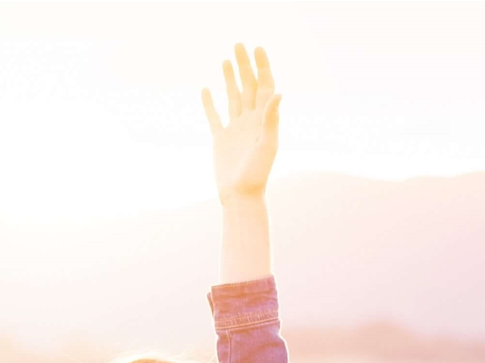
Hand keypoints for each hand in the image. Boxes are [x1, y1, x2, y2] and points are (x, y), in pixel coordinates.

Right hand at [202, 45, 279, 203]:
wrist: (240, 196)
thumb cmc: (257, 174)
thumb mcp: (267, 144)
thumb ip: (271, 118)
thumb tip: (278, 93)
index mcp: (263, 120)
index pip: (265, 86)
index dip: (262, 67)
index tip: (257, 48)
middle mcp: (250, 121)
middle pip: (248, 86)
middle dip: (244, 66)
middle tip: (239, 44)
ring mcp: (235, 129)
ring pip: (233, 97)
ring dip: (230, 78)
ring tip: (226, 60)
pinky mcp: (221, 139)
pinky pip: (215, 116)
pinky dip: (210, 103)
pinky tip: (206, 90)